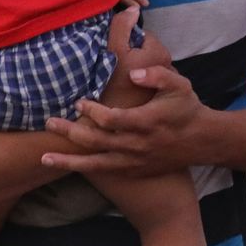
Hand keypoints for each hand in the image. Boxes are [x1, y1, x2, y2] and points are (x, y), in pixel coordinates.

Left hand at [41, 65, 209, 176]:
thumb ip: (156, 75)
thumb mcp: (179, 86)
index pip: (111, 119)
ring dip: (69, 160)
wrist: (201, 142)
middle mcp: (136, 145)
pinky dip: (85, 169)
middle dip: (70, 132)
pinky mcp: (133, 170)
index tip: (79, 102)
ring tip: (45, 158)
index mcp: (145, 122)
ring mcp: (134, 161)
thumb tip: (133, 72)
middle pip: (96, 142)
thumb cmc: (187, 109)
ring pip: (95, 163)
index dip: (92, 111)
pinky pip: (105, 172)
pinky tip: (67, 165)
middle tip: (48, 123)